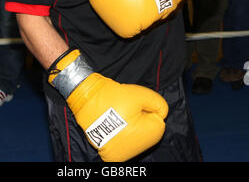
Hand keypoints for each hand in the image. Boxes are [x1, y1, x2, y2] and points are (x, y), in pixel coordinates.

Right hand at [48, 49, 168, 161]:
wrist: (85, 99)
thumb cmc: (113, 96)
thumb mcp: (141, 93)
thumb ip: (158, 103)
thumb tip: (162, 112)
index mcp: (144, 137)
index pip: (158, 122)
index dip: (148, 109)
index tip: (134, 104)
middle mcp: (133, 152)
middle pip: (147, 132)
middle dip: (141, 119)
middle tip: (126, 108)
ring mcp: (121, 155)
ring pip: (136, 138)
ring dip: (131, 127)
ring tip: (118, 115)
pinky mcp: (110, 154)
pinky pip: (124, 143)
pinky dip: (121, 134)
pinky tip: (113, 124)